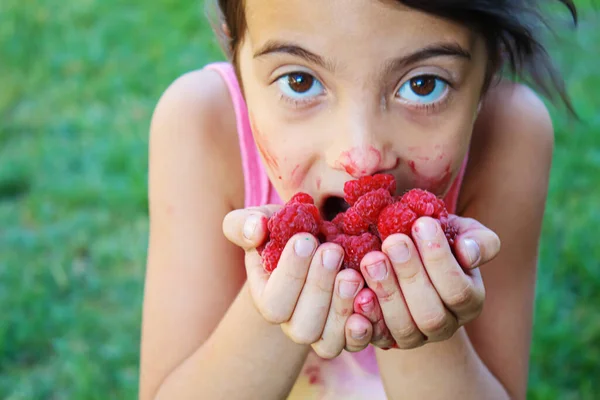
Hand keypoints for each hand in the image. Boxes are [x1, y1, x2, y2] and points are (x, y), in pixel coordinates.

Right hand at [223, 206, 373, 357]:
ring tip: (352, 273)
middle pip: (303, 326)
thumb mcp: (261, 221)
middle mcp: (293, 323)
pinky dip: (364, 327)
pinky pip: (354, 343)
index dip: (290, 273)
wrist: (316, 246)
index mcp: (268, 299)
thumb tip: (255, 230)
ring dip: (341, 307)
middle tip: (333, 250)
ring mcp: (321, 332)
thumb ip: (245, 224)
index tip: (305, 239)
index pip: (274, 302)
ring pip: (328, 340)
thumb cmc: (284, 233)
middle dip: (319, 287)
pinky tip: (369, 297)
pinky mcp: (347, 333)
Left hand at [354, 215, 500, 348]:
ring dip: (387, 293)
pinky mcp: (385, 340)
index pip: (458, 290)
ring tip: (372, 259)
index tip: (421, 224)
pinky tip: (359, 292)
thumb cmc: (434, 241)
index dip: (439, 259)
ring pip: (404, 327)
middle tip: (393, 241)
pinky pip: (375, 337)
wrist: (402, 259)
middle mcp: (444, 325)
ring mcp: (414, 337)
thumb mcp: (459, 233)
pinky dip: (367, 317)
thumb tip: (469, 252)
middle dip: (410, 275)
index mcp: (468, 300)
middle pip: (431, 314)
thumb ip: (477, 240)